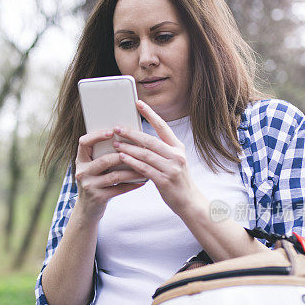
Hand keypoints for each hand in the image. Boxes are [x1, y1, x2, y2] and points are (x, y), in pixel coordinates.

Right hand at [74, 130, 145, 220]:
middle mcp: (82, 172)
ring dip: (132, 171)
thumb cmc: (95, 183)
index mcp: (80, 160)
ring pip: (114, 176)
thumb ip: (101, 155)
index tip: (111, 132)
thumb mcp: (92, 168)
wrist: (87, 210)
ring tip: (145, 167)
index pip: (83, 142)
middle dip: (124, 155)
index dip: (96, 136)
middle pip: (104, 160)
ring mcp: (89, 186)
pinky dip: (132, 185)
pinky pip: (118, 189)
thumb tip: (125, 139)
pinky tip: (142, 181)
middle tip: (139, 151)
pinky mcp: (98, 198)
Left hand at [112, 100, 199, 218]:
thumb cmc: (177, 180)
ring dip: (128, 148)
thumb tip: (141, 138)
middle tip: (117, 128)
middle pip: (150, 140)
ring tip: (115, 144)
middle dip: (132, 133)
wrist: (189, 201)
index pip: (162, 126)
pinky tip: (122, 158)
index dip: (150, 114)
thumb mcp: (174, 161)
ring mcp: (171, 168)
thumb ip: (161, 150)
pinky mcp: (164, 181)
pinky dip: (132, 162)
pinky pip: (144, 169)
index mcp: (178, 147)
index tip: (138, 103)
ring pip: (145, 154)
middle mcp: (176, 155)